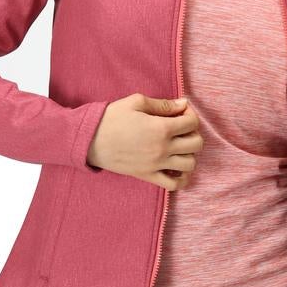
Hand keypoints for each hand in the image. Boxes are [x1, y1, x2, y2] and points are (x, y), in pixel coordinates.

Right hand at [86, 94, 203, 189]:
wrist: (90, 140)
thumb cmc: (111, 118)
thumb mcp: (136, 102)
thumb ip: (163, 104)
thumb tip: (183, 104)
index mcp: (161, 128)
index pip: (192, 123)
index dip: (190, 114)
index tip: (181, 112)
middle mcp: (163, 148)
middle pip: (196, 144)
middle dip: (193, 134)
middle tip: (181, 129)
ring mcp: (156, 165)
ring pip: (190, 165)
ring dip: (189, 155)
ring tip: (179, 148)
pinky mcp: (148, 176)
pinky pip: (174, 185)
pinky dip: (182, 179)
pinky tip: (177, 169)